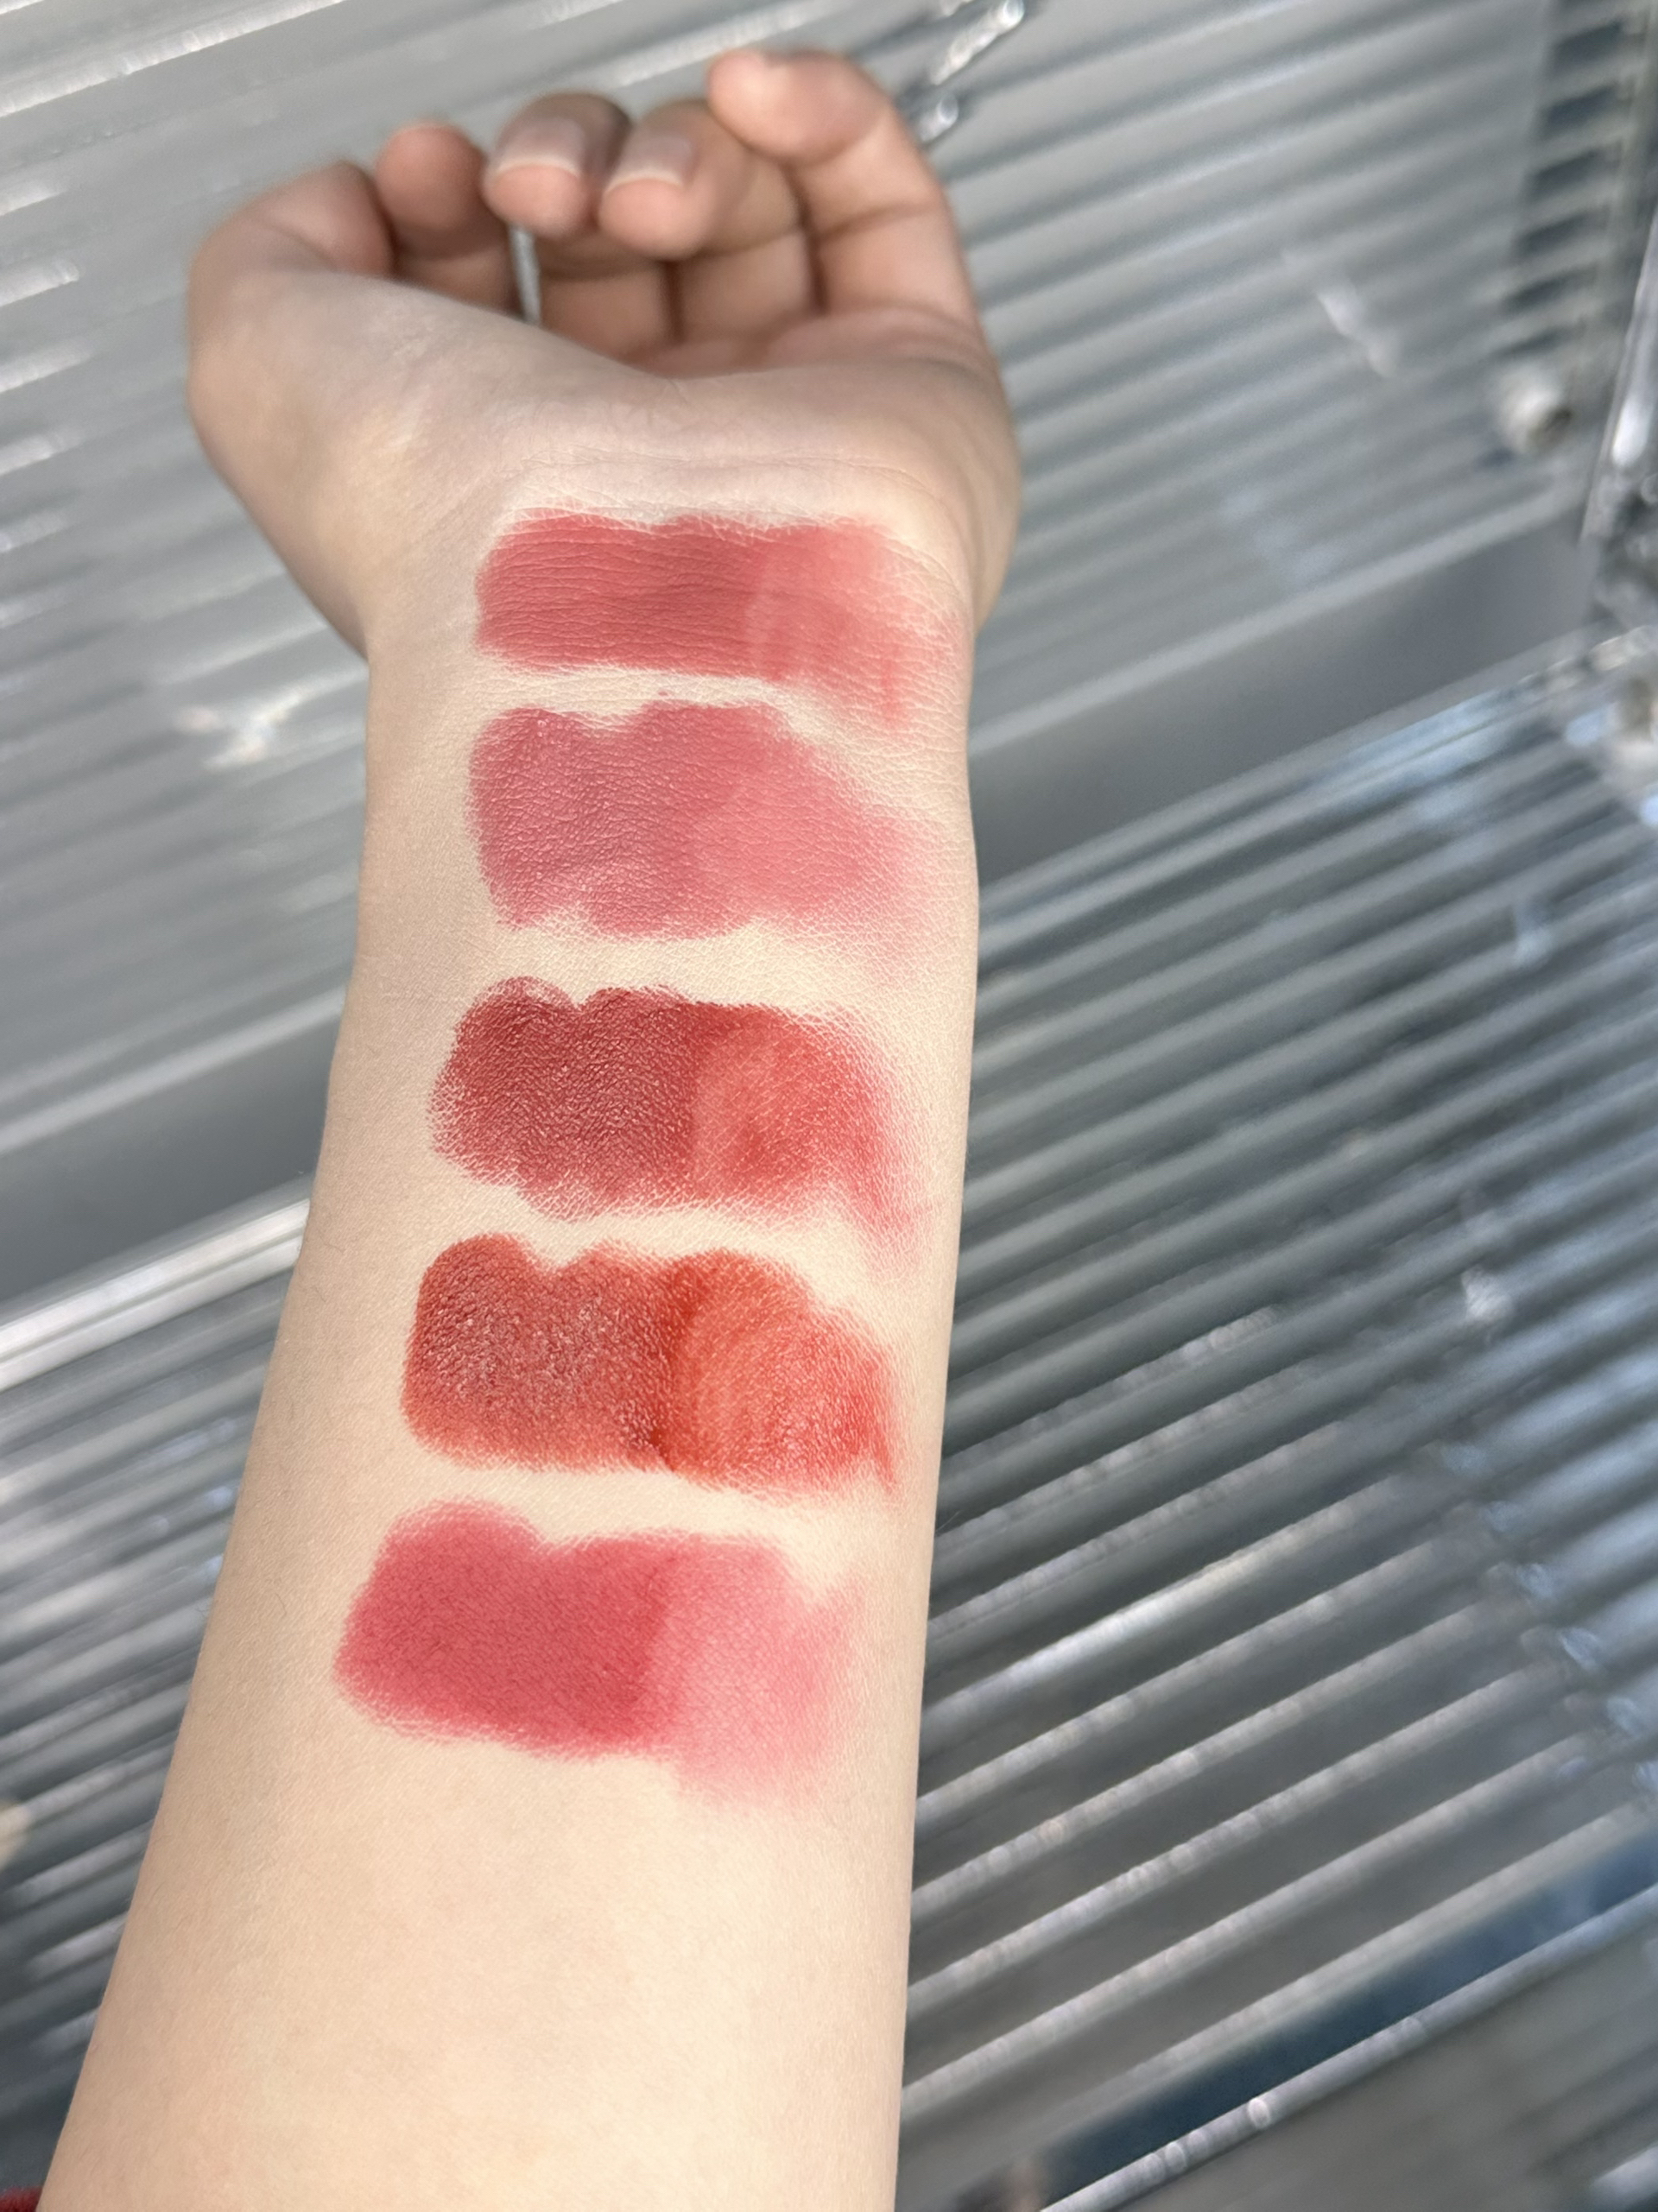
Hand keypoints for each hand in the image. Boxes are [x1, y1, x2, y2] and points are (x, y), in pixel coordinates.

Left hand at [186, 50, 1019, 652]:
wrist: (616, 603)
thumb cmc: (442, 526)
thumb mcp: (256, 362)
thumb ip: (275, 246)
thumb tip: (358, 203)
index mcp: (511, 477)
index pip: (504, 290)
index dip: (459, 195)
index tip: (429, 172)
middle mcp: (653, 460)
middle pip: (625, 238)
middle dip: (564, 162)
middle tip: (532, 188)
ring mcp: (788, 426)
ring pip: (748, 209)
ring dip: (669, 149)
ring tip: (631, 199)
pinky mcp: (914, 393)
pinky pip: (884, 201)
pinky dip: (818, 108)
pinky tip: (751, 93)